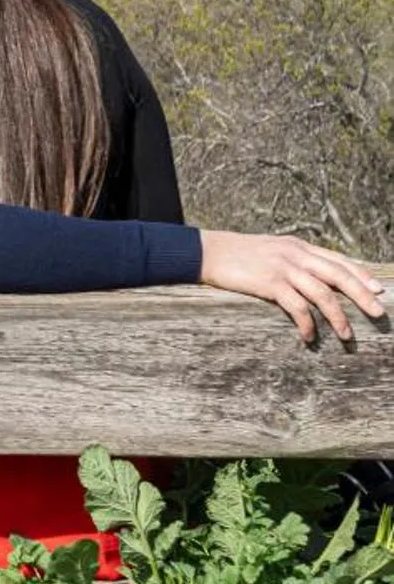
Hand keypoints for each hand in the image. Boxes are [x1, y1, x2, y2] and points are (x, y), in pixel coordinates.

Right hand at [198, 231, 386, 343]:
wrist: (207, 252)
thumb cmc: (238, 254)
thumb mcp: (271, 249)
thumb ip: (294, 258)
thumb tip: (315, 275)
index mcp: (299, 246)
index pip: (338, 260)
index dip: (361, 275)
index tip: (378, 290)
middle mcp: (295, 254)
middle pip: (338, 275)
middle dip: (362, 295)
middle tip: (378, 313)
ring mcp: (283, 268)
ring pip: (322, 294)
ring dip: (338, 317)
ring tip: (347, 336)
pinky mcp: (269, 283)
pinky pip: (297, 307)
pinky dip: (307, 324)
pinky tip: (309, 336)